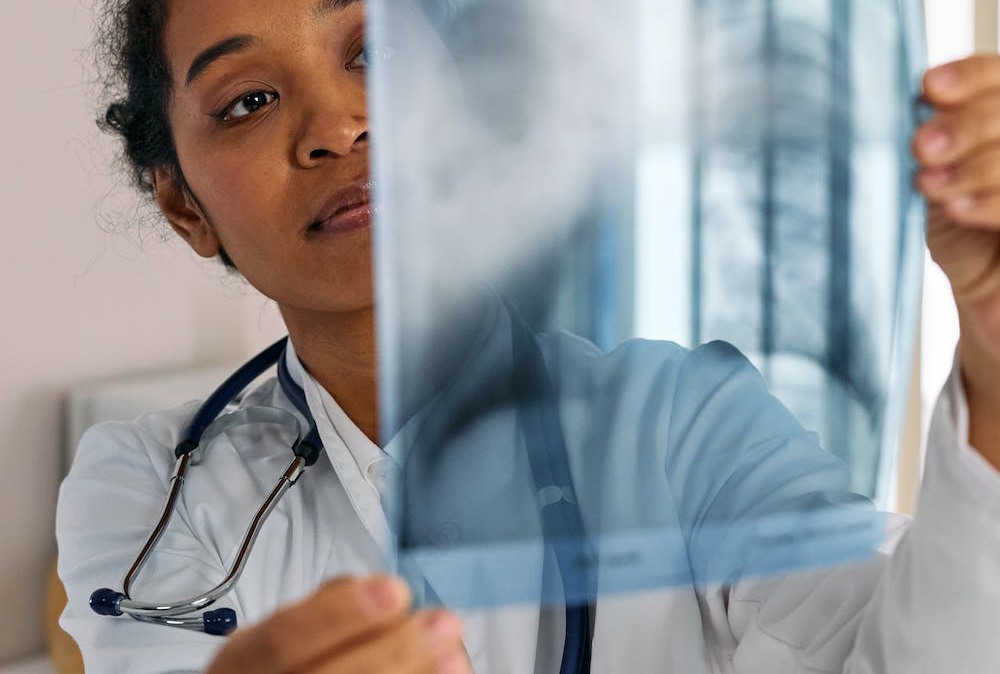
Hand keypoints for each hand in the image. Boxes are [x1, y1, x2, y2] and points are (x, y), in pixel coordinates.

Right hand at [206, 576, 470, 673]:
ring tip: (453, 654)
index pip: (279, 641)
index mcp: (242, 665)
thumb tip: (378, 590)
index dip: (335, 616)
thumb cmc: (287, 668)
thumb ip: (323, 610)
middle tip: (442, 623)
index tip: (393, 590)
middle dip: (390, 651)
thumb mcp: (279, 634)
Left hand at [915, 55, 999, 466]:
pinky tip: (957, 208)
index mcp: (998, 120)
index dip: (968, 77)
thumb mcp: (938, 183)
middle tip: (923, 146)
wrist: (990, 303)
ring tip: (930, 183)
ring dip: (976, 165)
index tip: (927, 88)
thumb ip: (929, 148)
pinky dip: (991, 201)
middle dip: (967, 124)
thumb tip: (904, 111)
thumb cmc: (960, 232)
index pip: (997, 76)